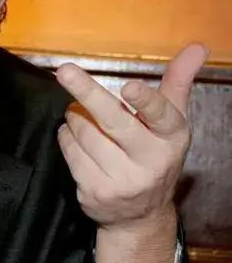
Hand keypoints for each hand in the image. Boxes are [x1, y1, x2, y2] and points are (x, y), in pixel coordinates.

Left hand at [56, 43, 207, 228]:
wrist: (140, 216)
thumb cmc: (153, 154)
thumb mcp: (170, 121)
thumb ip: (178, 83)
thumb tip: (198, 47)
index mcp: (171, 138)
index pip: (162, 116)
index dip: (146, 101)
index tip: (129, 86)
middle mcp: (150, 161)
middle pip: (113, 121)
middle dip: (86, 93)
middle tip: (65, 71)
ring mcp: (122, 180)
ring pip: (83, 131)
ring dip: (76, 116)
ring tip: (85, 118)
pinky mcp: (95, 191)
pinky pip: (68, 149)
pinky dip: (67, 136)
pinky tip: (77, 138)